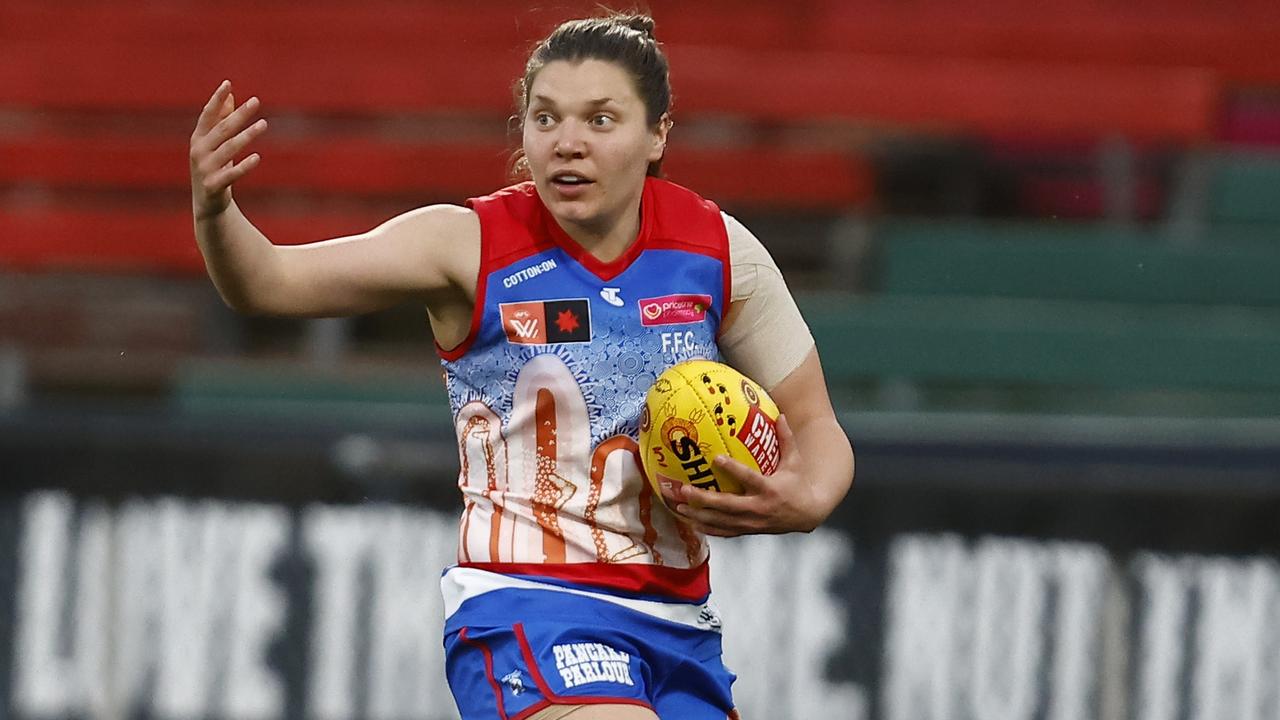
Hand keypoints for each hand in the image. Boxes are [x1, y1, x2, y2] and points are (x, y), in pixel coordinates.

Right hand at [189, 80, 267, 219]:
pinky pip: (232, 174)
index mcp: (198, 138)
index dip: (217, 100)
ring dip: (247, 135)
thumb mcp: (215, 143)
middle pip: (222, 129)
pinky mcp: (213, 185)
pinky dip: (244, 166)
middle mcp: (199, 151)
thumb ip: (221, 120)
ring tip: (264, 124)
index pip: (207, 115)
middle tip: (256, 101)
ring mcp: (205, 169)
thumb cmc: (213, 167)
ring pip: (229, 149)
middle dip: (239, 114)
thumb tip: (230, 95)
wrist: (207, 202)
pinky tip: (257, 157)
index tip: (228, 83)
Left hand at [658, 414, 819, 536]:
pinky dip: (707, 528)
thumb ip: (785, 439)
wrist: (807, 514)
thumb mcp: (794, 461)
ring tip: (678, 507)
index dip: (732, 469)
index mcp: (769, 489)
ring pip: (721, 521)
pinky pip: (724, 532)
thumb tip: (779, 414)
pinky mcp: (749, 531)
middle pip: (727, 505)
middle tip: (684, 490)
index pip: (748, 477)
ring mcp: (752, 522)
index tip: (716, 458)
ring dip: (698, 515)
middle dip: (704, 499)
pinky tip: (690, 522)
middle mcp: (759, 508)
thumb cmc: (797, 484)